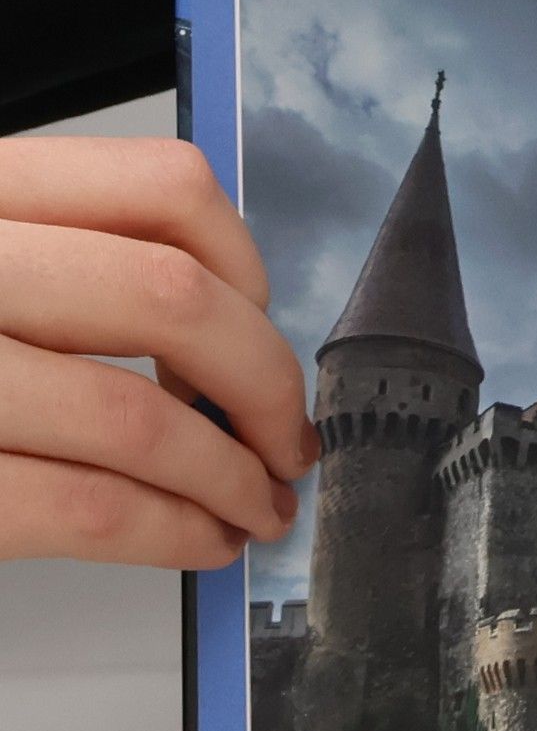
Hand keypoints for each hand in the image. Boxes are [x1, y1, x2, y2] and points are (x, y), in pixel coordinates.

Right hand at [0, 137, 314, 568]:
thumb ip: (57, 263)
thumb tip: (221, 326)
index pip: (164, 190)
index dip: (249, 271)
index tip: (261, 327)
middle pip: (177, 303)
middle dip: (266, 386)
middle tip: (284, 436)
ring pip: (146, 420)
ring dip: (234, 479)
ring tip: (256, 504)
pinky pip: (95, 509)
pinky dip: (177, 533)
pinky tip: (200, 540)